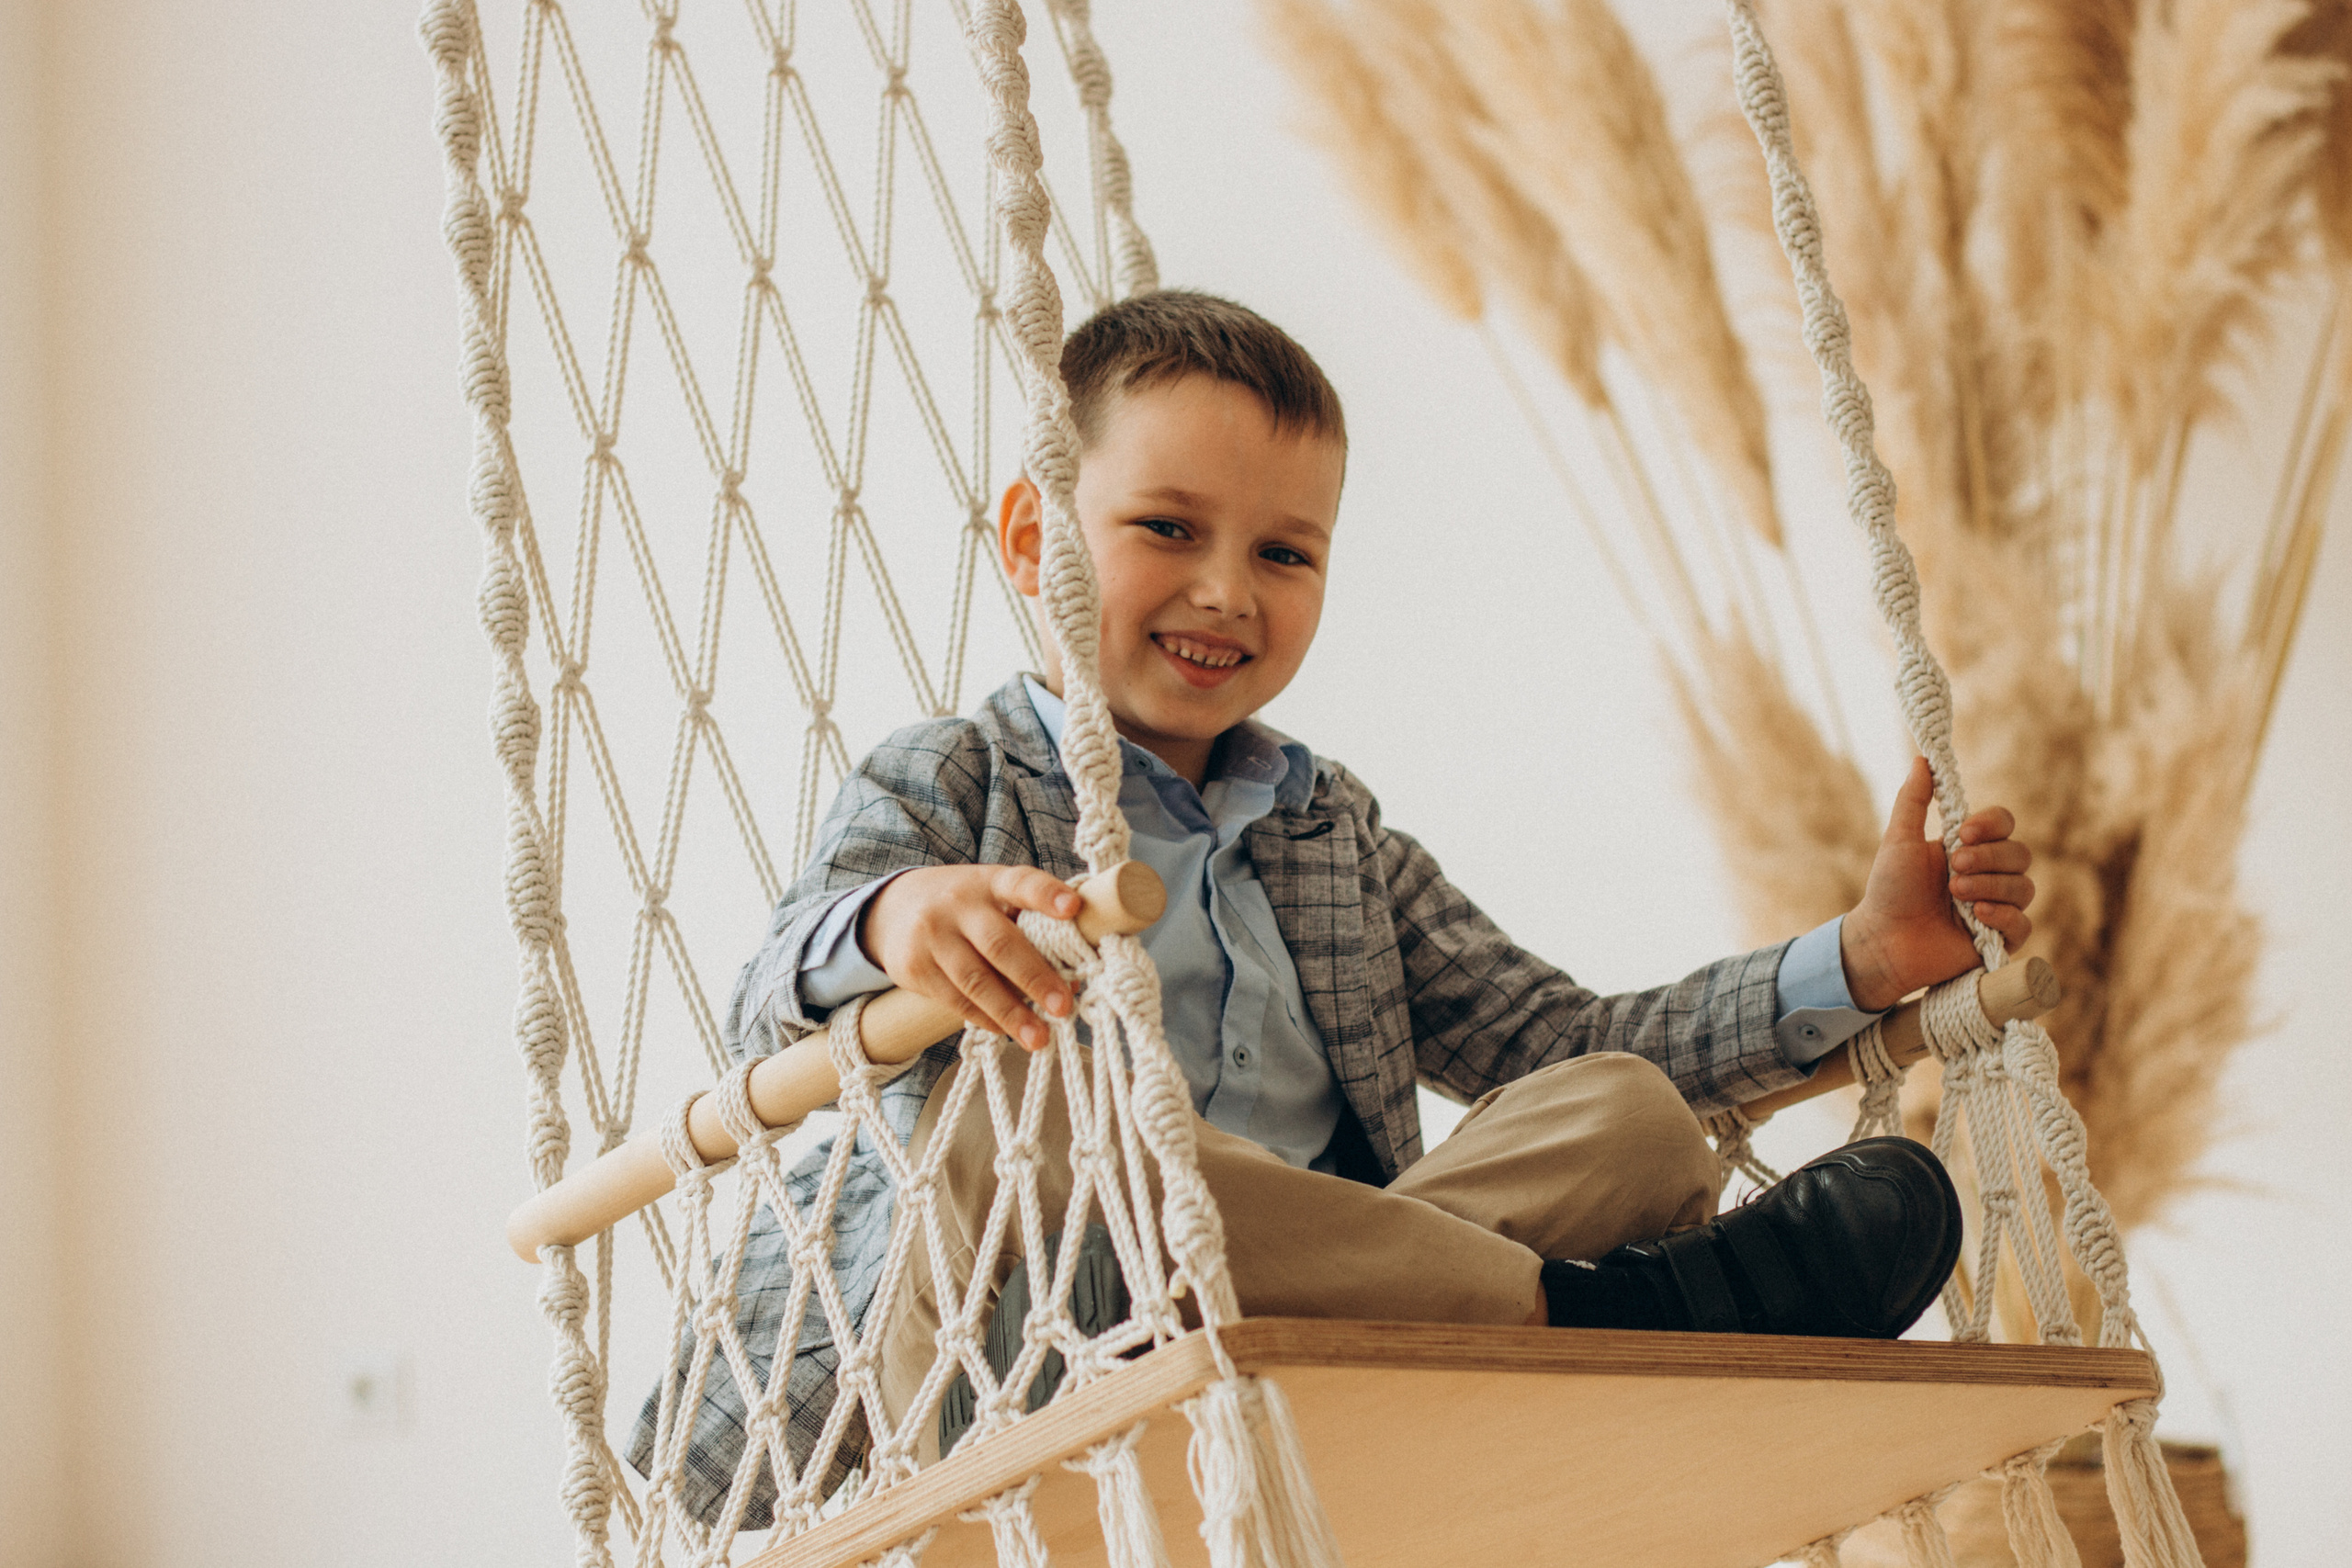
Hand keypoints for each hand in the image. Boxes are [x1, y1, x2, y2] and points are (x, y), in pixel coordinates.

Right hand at [858, 865, 1082, 1050]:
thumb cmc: (965, 908)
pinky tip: (1005, 1030)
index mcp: (990, 883)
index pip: (1021, 882)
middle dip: (1035, 977)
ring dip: (1011, 1013)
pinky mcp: (913, 966)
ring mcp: (932, 935)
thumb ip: (1030, 926)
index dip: (1047, 894)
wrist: (891, 909)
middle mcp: (959, 904)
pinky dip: (984, 1018)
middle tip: (1063, 1006)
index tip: (1073, 908)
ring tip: (1039, 1037)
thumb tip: (1074, 978)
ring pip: (976, 980)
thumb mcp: (993, 899)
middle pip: (1000, 943)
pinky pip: (955, 999)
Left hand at [1839, 757, 2035, 1012]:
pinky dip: (2003, 916)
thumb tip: (1923, 758)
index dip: (1992, 825)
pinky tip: (1976, 916)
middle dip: (1988, 858)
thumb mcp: (1899, 841)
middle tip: (1954, 867)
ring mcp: (1996, 907)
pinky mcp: (1998, 940)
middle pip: (2020, 854)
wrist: (1882, 941)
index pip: (2005, 824)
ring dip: (1991, 886)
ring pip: (2024, 887)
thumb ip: (1914, 800)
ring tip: (1956, 894)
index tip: (1964, 831)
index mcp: (1969, 848)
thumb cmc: (1888, 890)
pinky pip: (2023, 924)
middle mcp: (1988, 875)